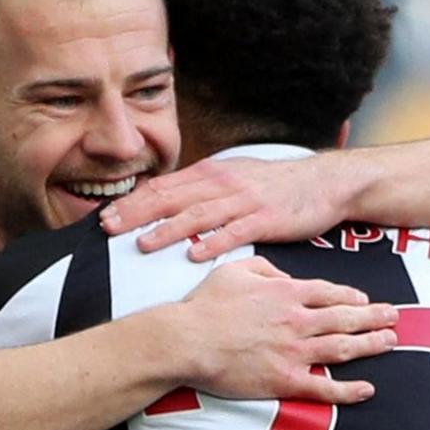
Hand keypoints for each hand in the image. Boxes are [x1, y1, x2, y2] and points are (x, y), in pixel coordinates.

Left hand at [100, 156, 349, 261]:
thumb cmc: (274, 185)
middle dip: (137, 213)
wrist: (323, 182)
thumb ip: (200, 190)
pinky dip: (213, 243)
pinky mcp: (265, 218)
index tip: (105, 216)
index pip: (163, 187)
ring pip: (198, 214)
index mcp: (210, 174)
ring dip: (168, 229)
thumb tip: (164, 201)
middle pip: (171, 198)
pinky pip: (235, 232)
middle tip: (109, 228)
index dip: (132, 201)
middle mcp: (222, 184)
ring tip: (143, 244)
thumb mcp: (233, 178)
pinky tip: (195, 255)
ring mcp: (243, 201)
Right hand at [173, 256, 396, 403]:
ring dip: (370, 345)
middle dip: (374, 318)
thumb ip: (264, 267)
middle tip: (394, 317)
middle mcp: (297, 321)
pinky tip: (367, 389)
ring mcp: (294, 352)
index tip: (365, 300)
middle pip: (345, 318)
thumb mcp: (234, 270)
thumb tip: (283, 275)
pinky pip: (324, 388)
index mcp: (286, 294)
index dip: (351, 297)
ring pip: (342, 348)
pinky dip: (348, 390)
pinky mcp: (285, 381)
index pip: (330, 293)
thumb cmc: (206, 306)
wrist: (188, 341)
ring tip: (390, 342)